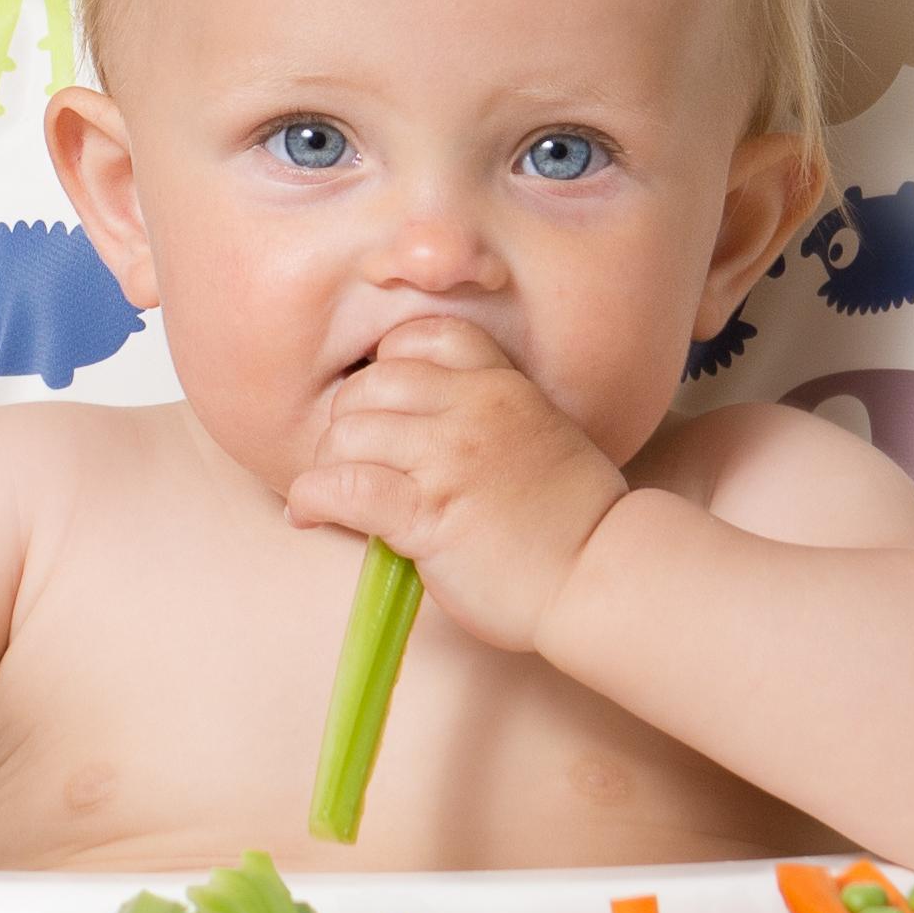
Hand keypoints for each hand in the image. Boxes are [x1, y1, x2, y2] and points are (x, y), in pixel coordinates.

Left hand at [284, 316, 630, 651]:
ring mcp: (450, 458)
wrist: (603, 575)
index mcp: (501, 383)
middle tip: (351, 462)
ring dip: (327, 463)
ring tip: (333, 494)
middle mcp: (473, 408)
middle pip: (369, 383)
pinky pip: (344, 485)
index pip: (418, 337)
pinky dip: (312, 499)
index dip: (386, 371)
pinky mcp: (429, 513)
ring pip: (348, 430)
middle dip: (347, 422)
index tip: (384, 412)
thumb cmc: (572, 519)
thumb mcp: (540, 434)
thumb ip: (484, 414)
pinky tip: (310, 516)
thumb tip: (416, 426)